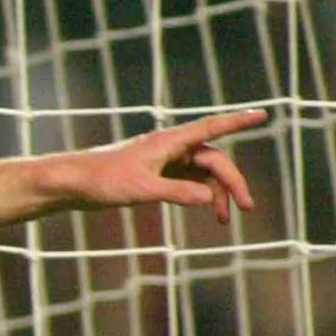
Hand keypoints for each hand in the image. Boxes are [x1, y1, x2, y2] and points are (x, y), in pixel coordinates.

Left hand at [63, 108, 264, 224]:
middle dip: (232, 182)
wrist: (73, 184)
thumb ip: (177, 193)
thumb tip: (209, 198)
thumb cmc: (103, 180)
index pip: (212, 127)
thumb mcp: (142, 189)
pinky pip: (188, 182)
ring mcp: (164, 161)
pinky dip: (199, 195)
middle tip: (245, 207)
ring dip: (216, 194)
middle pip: (214, 160)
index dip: (239, 121)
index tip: (263, 114)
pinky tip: (207, 210)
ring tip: (224, 220)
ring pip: (202, 174)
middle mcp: (171, 148)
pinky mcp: (156, 175)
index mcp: (170, 142)